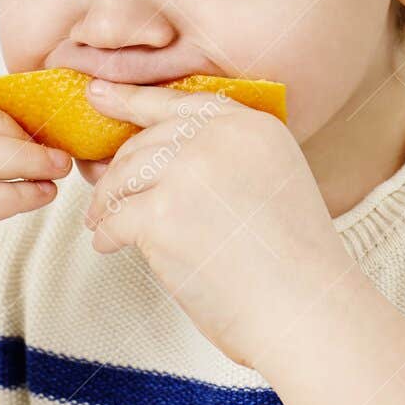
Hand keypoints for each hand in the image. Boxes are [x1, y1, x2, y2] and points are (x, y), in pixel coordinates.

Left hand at [83, 81, 351, 370]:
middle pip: (145, 141)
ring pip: (123, 176)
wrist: (305, 309)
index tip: (99, 95)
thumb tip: (157, 157)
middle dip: (117, 170)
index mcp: (250, 125)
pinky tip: (110, 245)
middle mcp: (218, 137)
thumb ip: (228, 155)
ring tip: (102, 222)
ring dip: (107, 203)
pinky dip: (107, 234)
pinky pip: (116, 219)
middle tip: (103, 193)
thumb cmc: (292, 264)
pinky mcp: (162, 215)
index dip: (132, 99)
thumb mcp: (275, 180)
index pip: (178, 102)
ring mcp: (188, 172)